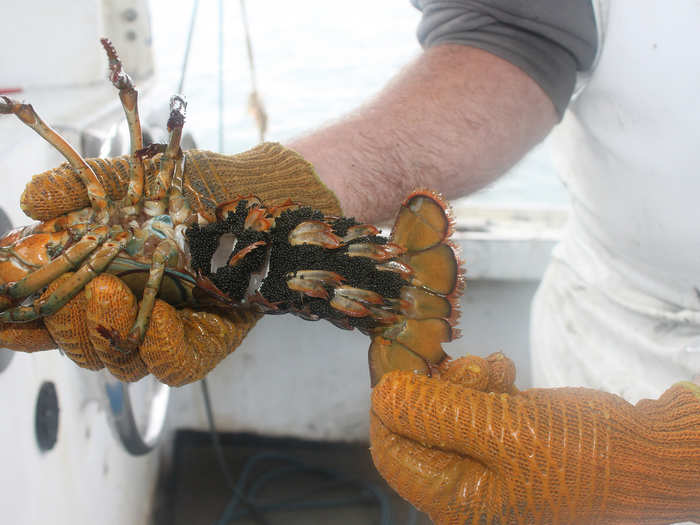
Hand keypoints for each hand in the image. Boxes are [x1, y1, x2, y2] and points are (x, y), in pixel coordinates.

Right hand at [1, 143, 340, 384]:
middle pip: (78, 344)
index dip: (16, 321)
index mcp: (97, 280)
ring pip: (119, 363)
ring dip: (103, 333)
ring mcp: (166, 332)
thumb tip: (32, 198)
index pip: (45, 315)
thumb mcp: (137, 179)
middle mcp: (127, 312)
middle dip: (65, 321)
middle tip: (71, 286)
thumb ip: (86, 187)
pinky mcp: (207, 343)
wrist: (262, 196)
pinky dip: (159, 349)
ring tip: (107, 289)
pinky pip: (176, 365)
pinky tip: (154, 318)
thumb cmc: (195, 189)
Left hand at [370, 353, 699, 524]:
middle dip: (436, 386)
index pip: (391, 450)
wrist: (645, 456)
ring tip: (496, 372)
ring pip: (444, 407)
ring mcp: (484, 459)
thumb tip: (382, 395)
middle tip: (471, 369)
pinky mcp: (503, 438)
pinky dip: (484, 383)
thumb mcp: (504, 430)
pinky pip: (473, 405)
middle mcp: (464, 483)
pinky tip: (506, 372)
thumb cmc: (582, 454)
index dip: (390, 404)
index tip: (405, 362)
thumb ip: (437, 413)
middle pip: (417, 424)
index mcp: (455, 497)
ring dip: (463, 379)